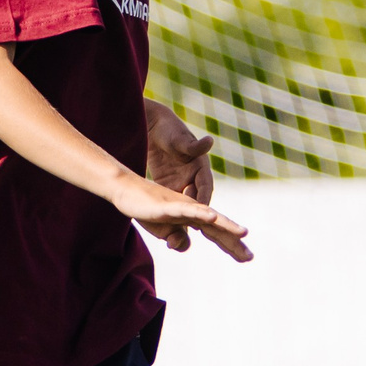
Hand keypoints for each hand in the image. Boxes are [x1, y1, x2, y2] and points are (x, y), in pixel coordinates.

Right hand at [111, 174, 252, 262]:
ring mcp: (182, 206)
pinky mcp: (169, 205)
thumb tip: (184, 245)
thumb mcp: (164, 232)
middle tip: (250, 257)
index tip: (246, 257)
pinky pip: (187, 209)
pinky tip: (212, 217)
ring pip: (208, 217)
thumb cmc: (147, 209)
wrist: (126, 191)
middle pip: (218, 227)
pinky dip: (200, 213)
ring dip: (226, 225)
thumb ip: (177, 240)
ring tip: (243, 233)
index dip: (232, 245)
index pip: (217, 233)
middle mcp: (193, 210)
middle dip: (234, 242)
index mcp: (194, 218)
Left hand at [143, 105, 216, 250]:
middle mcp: (195, 178)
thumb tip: (210, 141)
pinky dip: (174, 215)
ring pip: (187, 206)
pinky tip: (168, 228)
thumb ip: (193, 145)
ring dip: (188, 221)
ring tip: (183, 237)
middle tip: (199, 233)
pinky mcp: (171, 187)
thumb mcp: (179, 140)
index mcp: (201, 168)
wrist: (156, 129)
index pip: (205, 188)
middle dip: (203, 219)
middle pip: (200, 202)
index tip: (204, 216)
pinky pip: (175, 204)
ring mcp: (183, 184)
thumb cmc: (169, 131)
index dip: (204, 202)